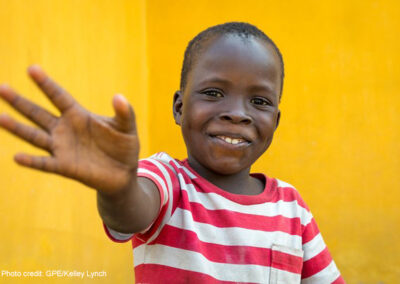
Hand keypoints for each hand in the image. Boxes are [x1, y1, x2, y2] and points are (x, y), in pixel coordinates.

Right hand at [0, 65, 139, 193]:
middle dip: (20, 102)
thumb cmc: (123, 146)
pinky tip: (17, 157)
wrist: (123, 173)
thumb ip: (124, 112)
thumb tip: (118, 97)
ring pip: (35, 136)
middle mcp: (65, 130)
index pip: (59, 97)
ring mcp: (62, 148)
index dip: (46, 84)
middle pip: (38, 113)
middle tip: (2, 87)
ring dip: (18, 128)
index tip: (31, 69)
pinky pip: (45, 163)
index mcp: (78, 116)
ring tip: (1, 117)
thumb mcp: (127, 127)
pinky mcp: (65, 167)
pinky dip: (32, 161)